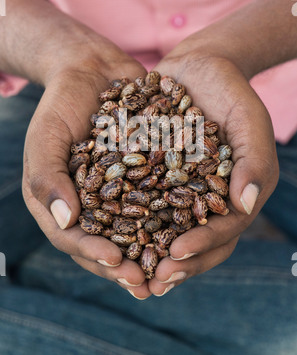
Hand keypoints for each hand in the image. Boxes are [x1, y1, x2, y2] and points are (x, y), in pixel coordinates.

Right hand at [7, 0, 152, 298]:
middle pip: (106, 243)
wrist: (93, 70)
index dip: (93, 253)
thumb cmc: (62, 104)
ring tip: (172, 269)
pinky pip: (159, 201)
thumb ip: (48, 178)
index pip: (73, 237)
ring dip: (152, 252)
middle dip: (127, 265)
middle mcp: (91, 204)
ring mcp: (120, 192)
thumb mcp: (46, 137)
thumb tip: (65, 220)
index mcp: (62, 202)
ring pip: (136, 230)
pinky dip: (172, 217)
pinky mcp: (145, 177)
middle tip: (148, 284)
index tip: (116, 262)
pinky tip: (191, 228)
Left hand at [147, 53, 278, 296]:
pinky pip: (140, 205)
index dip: (203, 246)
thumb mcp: (249, 119)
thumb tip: (245, 204)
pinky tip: (105, 233)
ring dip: (148, 255)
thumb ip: (254, 160)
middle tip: (151, 282)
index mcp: (234, 196)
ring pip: (165, 232)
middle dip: (175, 265)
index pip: (224, 231)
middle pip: (194, 243)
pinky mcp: (153, 177)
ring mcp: (179, 191)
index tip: (177, 253)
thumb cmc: (230, 91)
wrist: (198, 66)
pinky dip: (126, 223)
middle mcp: (206, 200)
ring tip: (125, 271)